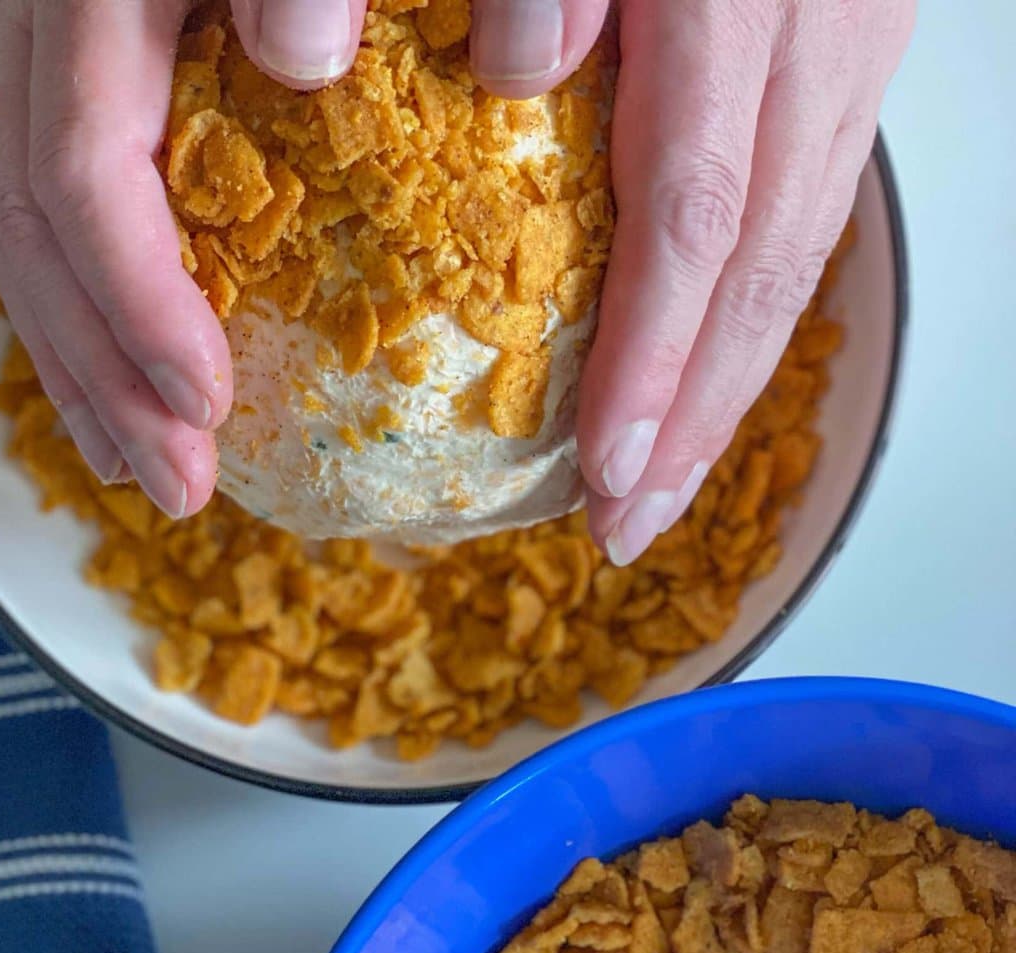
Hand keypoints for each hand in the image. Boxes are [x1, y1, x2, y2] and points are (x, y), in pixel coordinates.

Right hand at [0, 0, 228, 517]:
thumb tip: (303, 51)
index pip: (80, 169)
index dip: (137, 301)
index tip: (207, 399)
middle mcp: (21, 2)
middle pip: (28, 221)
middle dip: (101, 371)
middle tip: (174, 482)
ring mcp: (5, 18)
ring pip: (8, 217)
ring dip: (72, 356)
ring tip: (135, 463)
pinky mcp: (20, 37)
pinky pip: (20, 186)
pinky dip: (63, 293)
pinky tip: (103, 368)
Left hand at [567, 0, 915, 563]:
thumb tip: (470, 65)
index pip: (694, 206)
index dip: (653, 354)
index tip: (603, 469)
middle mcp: (814, 20)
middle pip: (762, 258)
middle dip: (696, 411)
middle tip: (628, 525)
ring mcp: (852, 32)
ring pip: (802, 240)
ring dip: (731, 381)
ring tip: (666, 483)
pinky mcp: (859, 39)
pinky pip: (809, 195)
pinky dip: (754, 302)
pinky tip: (704, 367)